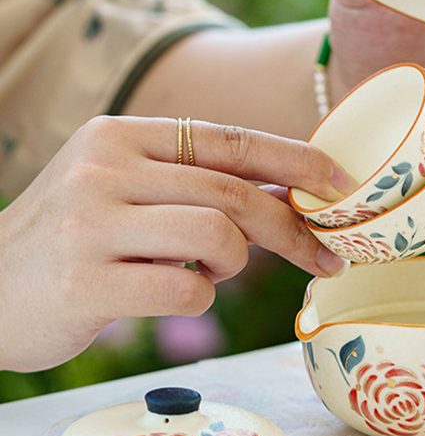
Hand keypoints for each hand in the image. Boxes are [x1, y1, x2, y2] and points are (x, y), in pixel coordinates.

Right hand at [0, 116, 352, 371]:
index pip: (231, 139)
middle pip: (234, 192)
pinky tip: (165, 296)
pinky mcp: (85, 281)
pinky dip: (197, 300)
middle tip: (326, 256)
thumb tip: (290, 192)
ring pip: (218, 237)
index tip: (342, 185)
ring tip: (202, 273)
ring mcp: (91, 223)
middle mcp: (105, 168)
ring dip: (232, 266)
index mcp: (121, 135)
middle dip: (293, 229)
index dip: (297, 161)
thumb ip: (191, 182)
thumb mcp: (120, 188)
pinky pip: (186, 291)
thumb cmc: (71, 241)